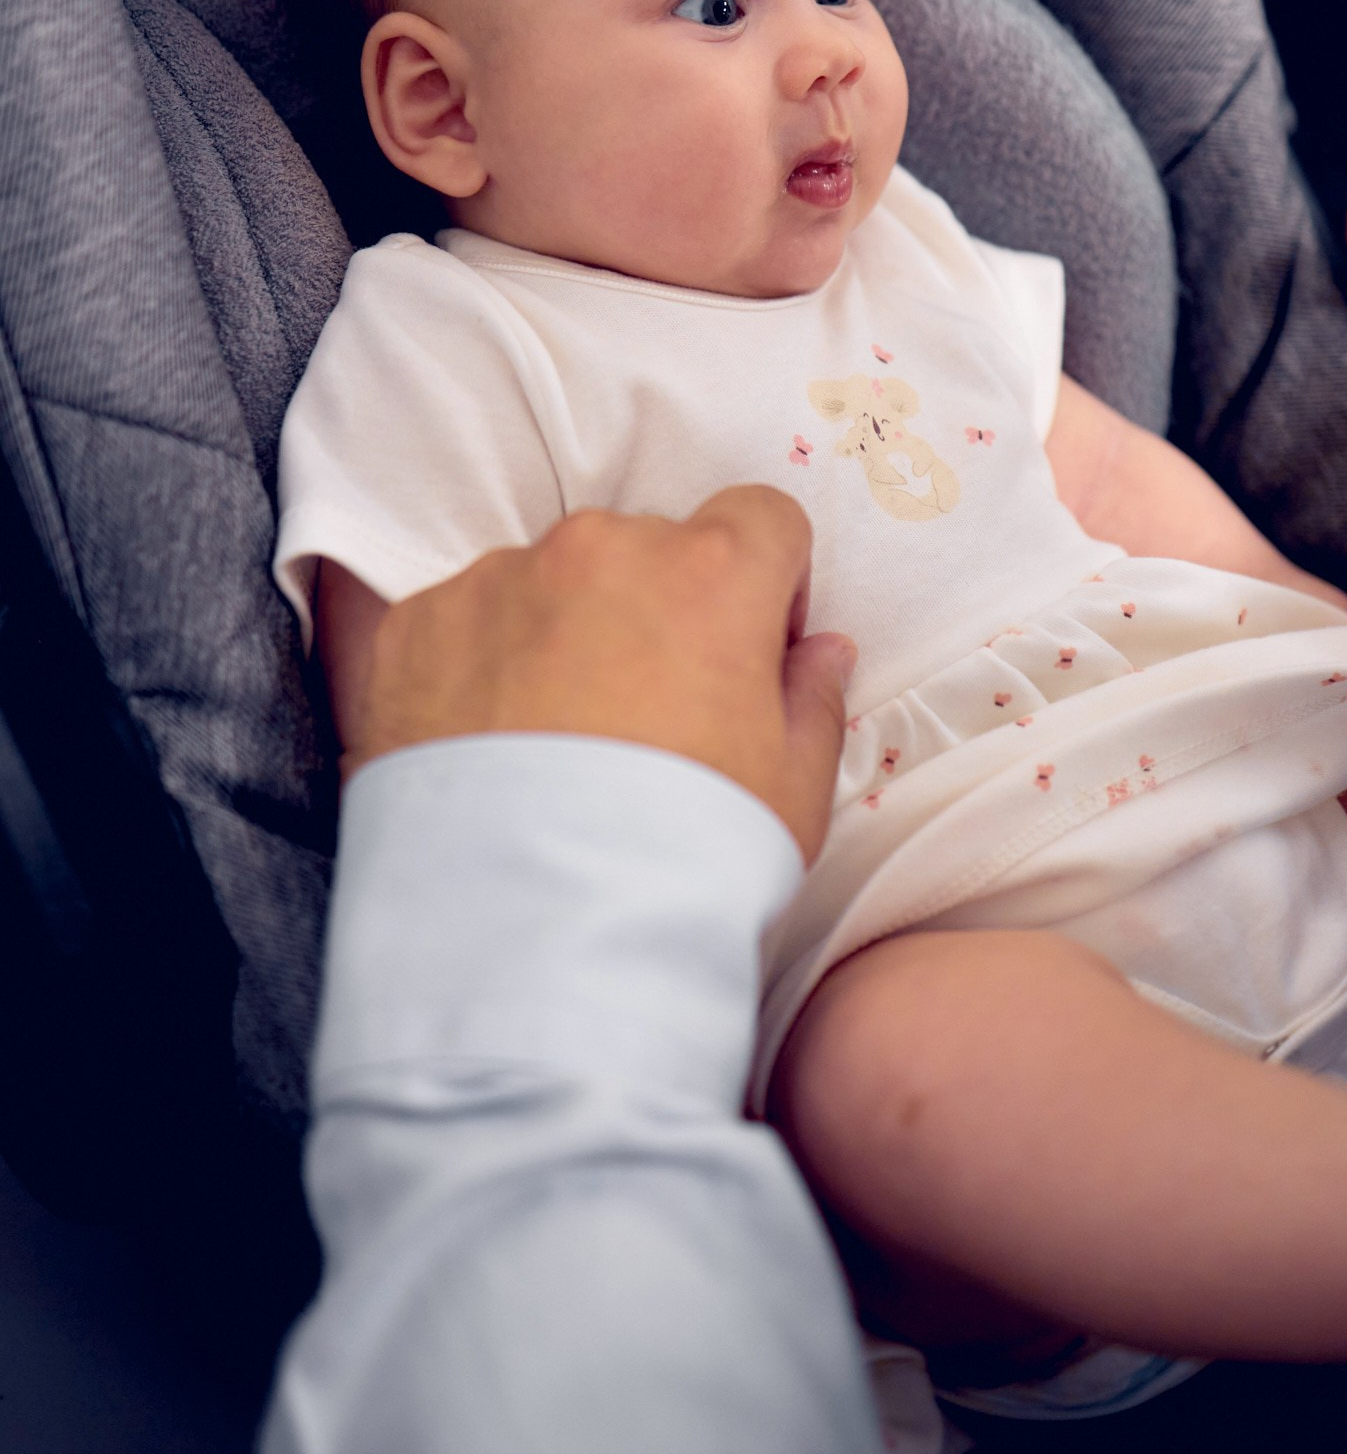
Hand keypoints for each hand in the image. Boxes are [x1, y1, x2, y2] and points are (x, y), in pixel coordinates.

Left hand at [342, 488, 855, 862]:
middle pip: (650, 550)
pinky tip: (492, 753)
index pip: (761, 519)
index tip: (750, 650)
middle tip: (647, 718)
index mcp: (712, 573)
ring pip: (552, 581)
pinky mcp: (418, 625)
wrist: (532, 935)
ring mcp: (500, 581)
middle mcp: (603, 550)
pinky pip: (466, 622)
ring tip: (557, 748)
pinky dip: (481, 667)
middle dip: (658, 611)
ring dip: (564, 633)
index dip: (767, 585)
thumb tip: (820, 649)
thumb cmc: (686, 860)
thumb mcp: (793, 790)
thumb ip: (812, 698)